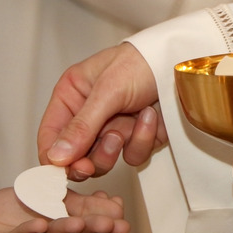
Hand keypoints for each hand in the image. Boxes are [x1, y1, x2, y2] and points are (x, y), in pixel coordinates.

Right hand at [37, 42, 166, 180]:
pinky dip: (141, 140)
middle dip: (88, 158)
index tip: (67, 169)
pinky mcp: (137, 138)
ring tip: (125, 128)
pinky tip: (149, 117)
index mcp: (72, 96)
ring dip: (114, 149)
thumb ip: (82, 126)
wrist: (182, 65)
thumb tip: (56, 156)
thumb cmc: (142, 63)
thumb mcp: (108, 91)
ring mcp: (113, 128)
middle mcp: (89, 115)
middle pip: (75, 156)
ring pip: (103, 161)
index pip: (50, 135)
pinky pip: (131, 155)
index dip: (55, 157)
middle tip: (92, 163)